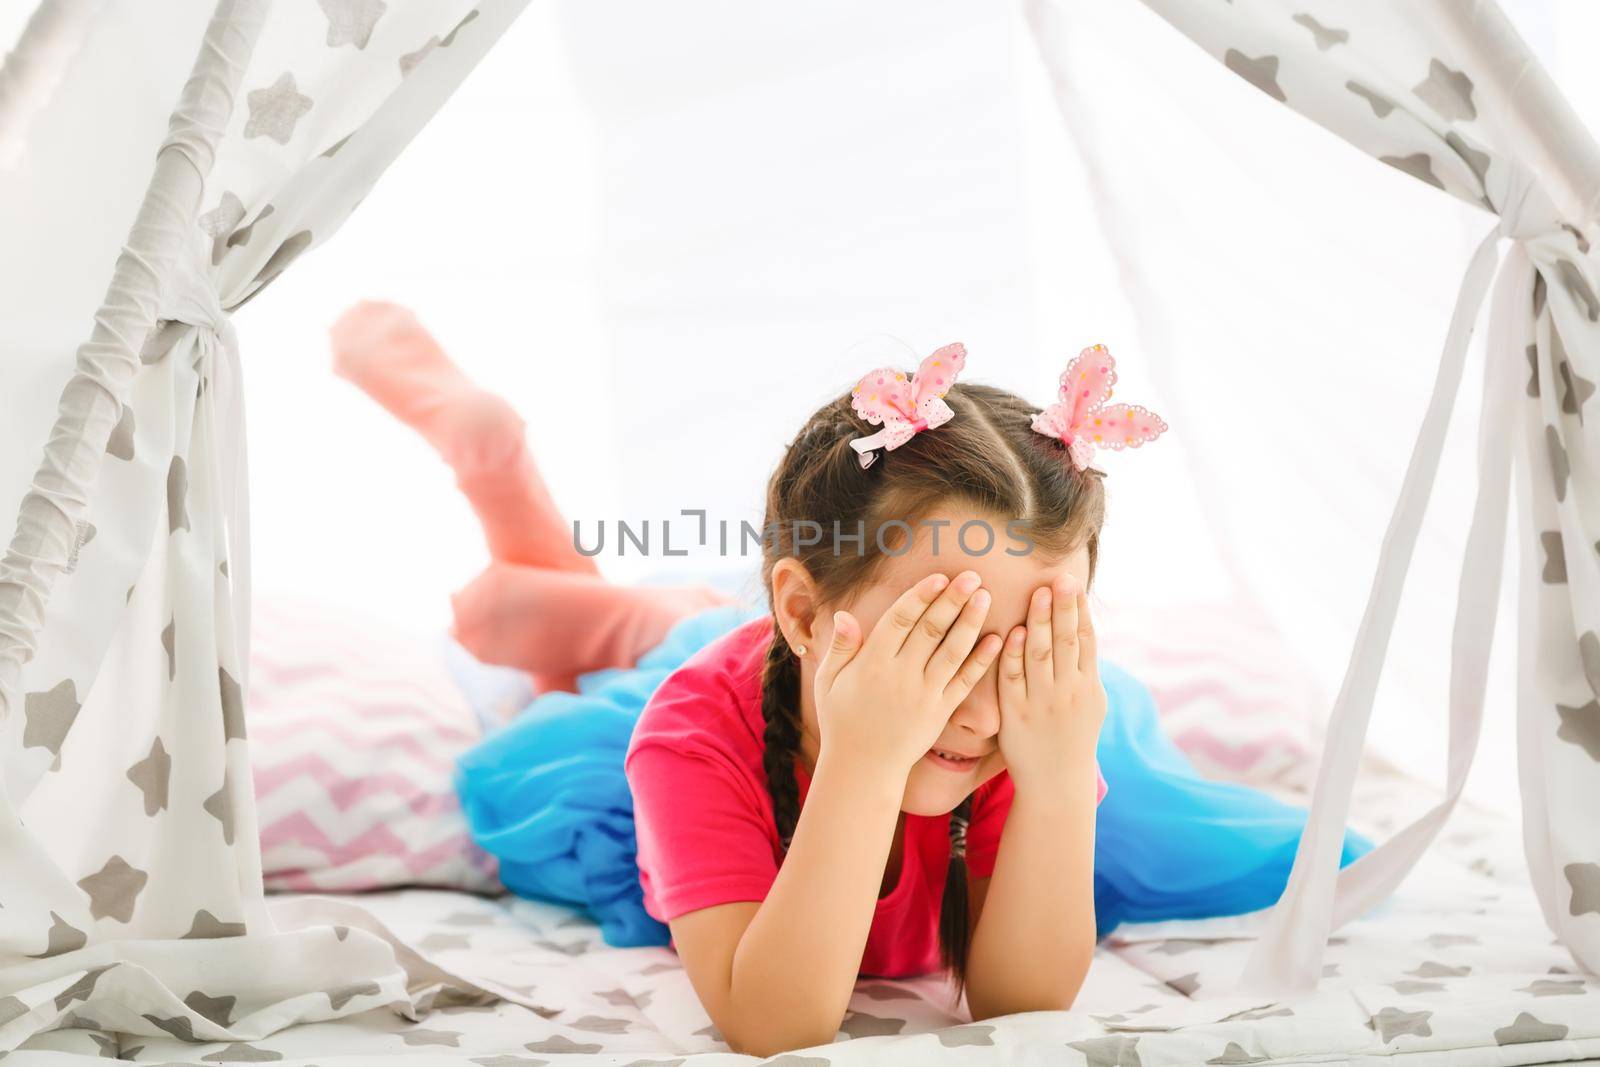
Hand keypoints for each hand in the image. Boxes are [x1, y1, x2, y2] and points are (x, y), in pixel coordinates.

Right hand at [812, 571, 1002, 781]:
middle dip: (952, 600)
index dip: (921, 596)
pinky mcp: (940, 712)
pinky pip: (964, 682)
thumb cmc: (842, 721)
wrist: (863, 769)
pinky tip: (997, 640)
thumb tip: (844, 615)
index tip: (939, 577)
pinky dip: (981, 661)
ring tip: (985, 597)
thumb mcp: (828, 682)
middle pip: (930, 630)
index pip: (900, 620)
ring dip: (970, 622)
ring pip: (951, 652)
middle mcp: (900, 675)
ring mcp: (923, 694)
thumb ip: (839, 648)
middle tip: (972, 576)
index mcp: (872, 663)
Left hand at [996, 574, 1106, 796]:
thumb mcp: (1091, 702)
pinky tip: (1013, 632)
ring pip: (1040, 655)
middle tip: (1059, 579)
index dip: (1079, 611)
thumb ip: (1085, 667)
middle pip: (1065, 642)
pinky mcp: (1016, 714)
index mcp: (1088, 685)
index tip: (1074, 583)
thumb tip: (1084, 626)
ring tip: (1037, 594)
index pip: (1085, 640)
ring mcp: (1041, 702)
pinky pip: (1013, 679)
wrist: (1056, 782)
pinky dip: (1014, 654)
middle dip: (1062, 609)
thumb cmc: (1073, 735)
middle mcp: (1068, 691)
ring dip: (1039, 623)